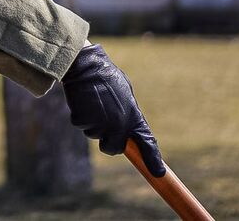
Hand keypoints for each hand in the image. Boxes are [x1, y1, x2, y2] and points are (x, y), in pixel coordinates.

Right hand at [61, 44, 165, 176]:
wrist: (86, 65)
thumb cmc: (107, 77)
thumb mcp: (125, 95)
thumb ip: (128, 114)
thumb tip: (128, 130)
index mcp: (133, 116)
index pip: (147, 142)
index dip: (153, 159)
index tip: (158, 173)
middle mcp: (118, 124)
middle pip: (113, 148)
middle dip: (108, 142)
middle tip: (104, 126)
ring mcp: (100, 123)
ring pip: (94, 134)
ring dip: (92, 122)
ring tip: (93, 102)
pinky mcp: (83, 119)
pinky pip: (81, 124)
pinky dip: (80, 115)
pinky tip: (83, 100)